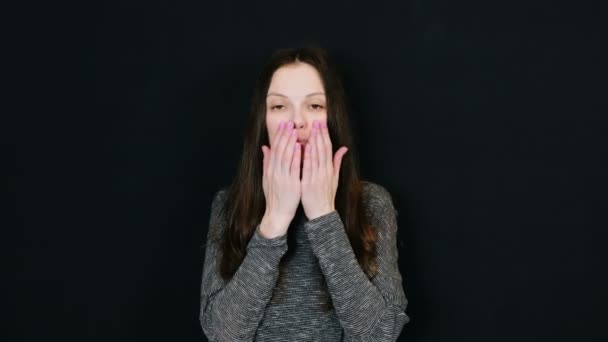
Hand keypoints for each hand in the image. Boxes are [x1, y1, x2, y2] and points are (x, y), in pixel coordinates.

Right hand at [260, 121, 301, 237]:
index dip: (278, 136)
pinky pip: (294, 168)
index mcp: (270, 170)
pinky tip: (299, 147)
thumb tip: (265, 147)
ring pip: (286, 157)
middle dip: (284, 135)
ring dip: (290, 142)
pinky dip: (296, 157)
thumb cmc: (275, 196)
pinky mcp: (291, 184)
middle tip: (288, 123)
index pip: (274, 149)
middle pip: (279, 150)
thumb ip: (267, 162)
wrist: (277, 214)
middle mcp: (274, 172)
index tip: (283, 125)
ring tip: (294, 130)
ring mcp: (282, 178)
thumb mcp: (267, 178)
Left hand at [301, 120, 348, 219]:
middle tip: (317, 121)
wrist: (322, 212)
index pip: (328, 149)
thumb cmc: (326, 195)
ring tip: (311, 129)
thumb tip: (344, 148)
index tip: (322, 124)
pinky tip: (305, 147)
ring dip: (314, 142)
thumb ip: (337, 162)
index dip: (325, 136)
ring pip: (316, 156)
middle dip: (320, 135)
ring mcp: (318, 177)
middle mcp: (325, 171)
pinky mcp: (310, 183)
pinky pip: (309, 167)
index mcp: (330, 169)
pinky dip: (307, 156)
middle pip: (323, 150)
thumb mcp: (334, 178)